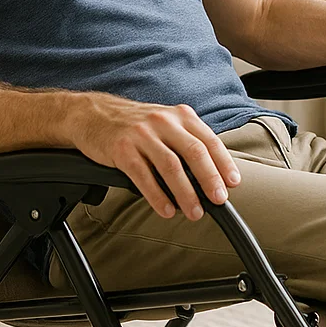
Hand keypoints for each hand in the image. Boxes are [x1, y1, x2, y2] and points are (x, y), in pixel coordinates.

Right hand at [70, 94, 241, 220]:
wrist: (92, 114)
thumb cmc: (134, 124)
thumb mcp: (165, 124)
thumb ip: (186, 143)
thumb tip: (210, 176)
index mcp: (179, 116)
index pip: (209, 140)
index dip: (223, 163)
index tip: (233, 183)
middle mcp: (163, 122)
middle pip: (194, 152)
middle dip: (209, 179)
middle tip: (218, 200)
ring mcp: (142, 134)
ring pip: (171, 166)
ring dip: (186, 193)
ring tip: (194, 212)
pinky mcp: (122, 149)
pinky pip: (143, 176)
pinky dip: (157, 196)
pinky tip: (166, 209)